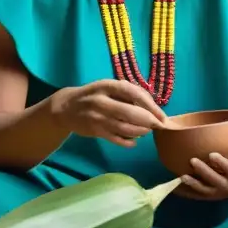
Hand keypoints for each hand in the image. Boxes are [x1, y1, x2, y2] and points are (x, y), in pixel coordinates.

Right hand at [50, 79, 166, 146]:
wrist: (65, 108)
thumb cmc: (95, 95)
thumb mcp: (109, 87)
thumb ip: (129, 94)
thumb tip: (153, 106)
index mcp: (108, 86)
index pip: (134, 93)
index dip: (151, 105)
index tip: (162, 115)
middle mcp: (102, 101)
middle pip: (131, 113)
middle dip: (148, 121)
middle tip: (158, 125)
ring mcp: (97, 117)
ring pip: (124, 128)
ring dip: (140, 131)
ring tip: (146, 131)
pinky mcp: (94, 131)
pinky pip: (115, 138)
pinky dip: (128, 141)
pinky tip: (134, 141)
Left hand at [179, 131, 227, 200]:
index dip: (222, 164)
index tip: (212, 155)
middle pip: (215, 181)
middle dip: (204, 172)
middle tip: (193, 161)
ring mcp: (217, 193)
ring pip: (204, 190)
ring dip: (193, 184)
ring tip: (182, 176)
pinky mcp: (207, 196)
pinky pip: (195, 196)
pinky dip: (185, 193)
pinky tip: (175, 188)